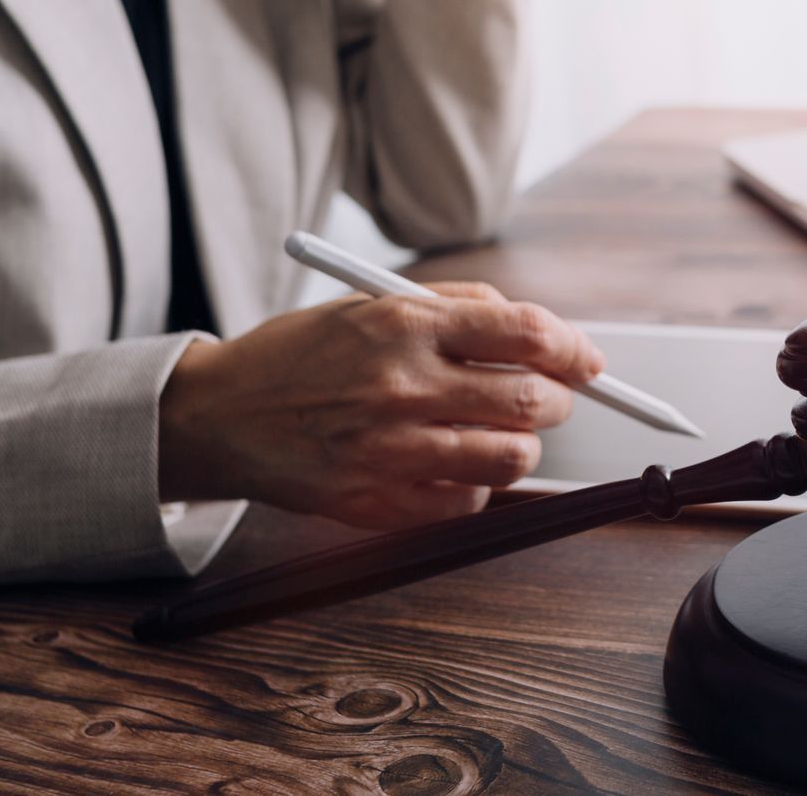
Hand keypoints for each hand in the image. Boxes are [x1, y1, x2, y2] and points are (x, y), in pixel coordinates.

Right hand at [157, 283, 604, 529]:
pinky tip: (446, 465)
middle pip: (532, 401)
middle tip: (549, 398)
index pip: (525, 333)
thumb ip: (458, 308)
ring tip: (497, 432)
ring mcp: (387, 450)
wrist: (218, 414)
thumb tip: (542, 332)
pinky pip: (466, 503)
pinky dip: (473, 486)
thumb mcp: (372, 303)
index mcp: (402, 324)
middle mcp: (399, 386)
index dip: (574, 349)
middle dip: (559, 401)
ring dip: (520, 446)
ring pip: (511, 458)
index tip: (589, 361)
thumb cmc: (303, 354)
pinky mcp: (374, 502)